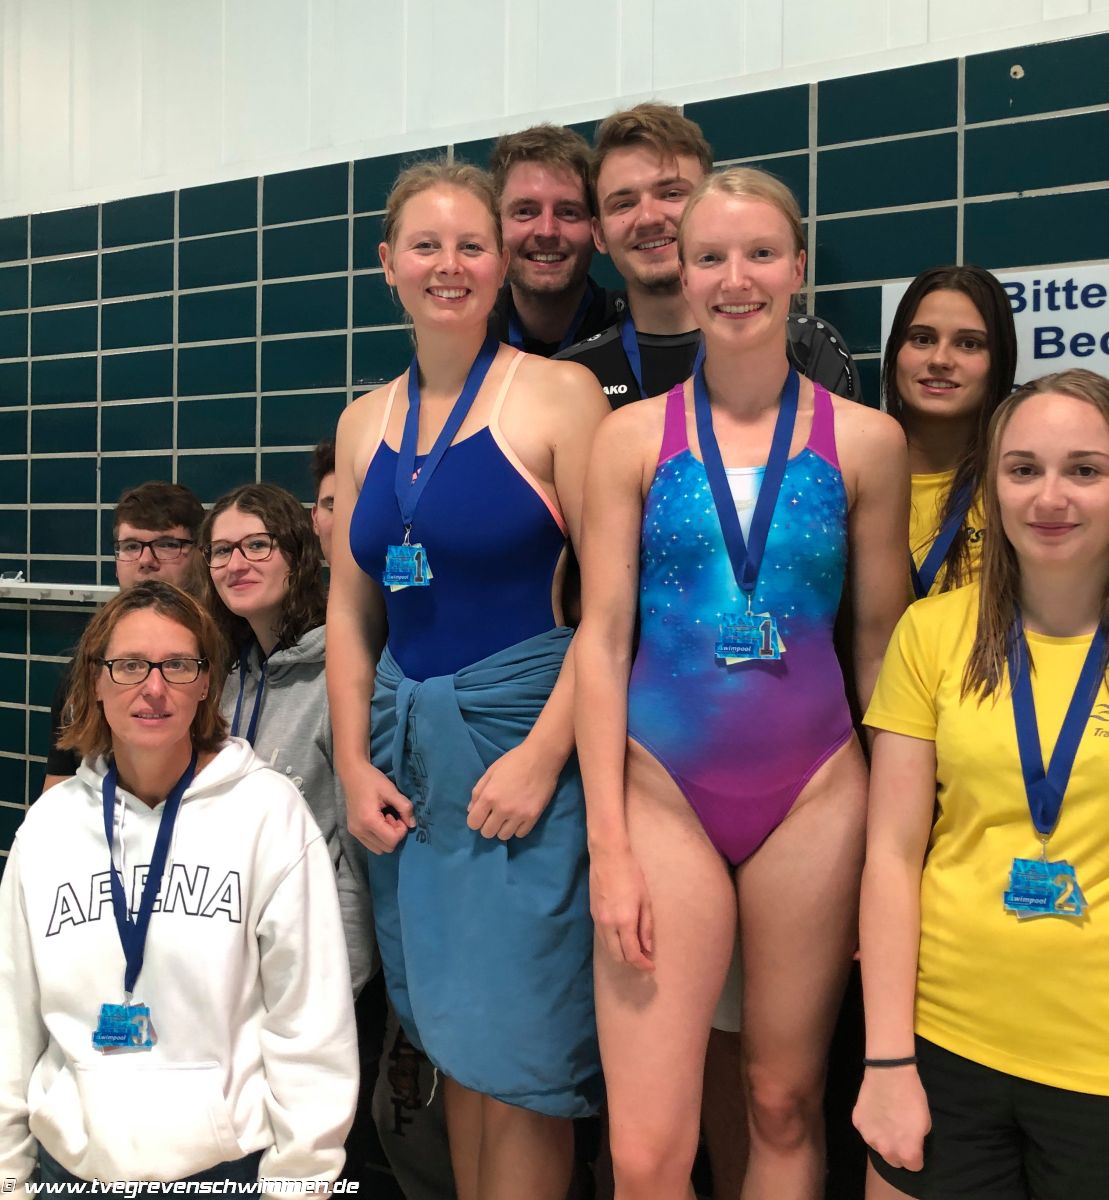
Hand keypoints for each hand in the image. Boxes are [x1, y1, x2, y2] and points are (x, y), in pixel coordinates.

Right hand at [342, 760, 415, 854]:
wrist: (352, 774)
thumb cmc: (371, 779)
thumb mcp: (391, 790)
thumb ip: (405, 807)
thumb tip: (412, 824)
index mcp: (369, 821)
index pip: (392, 841)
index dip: (401, 830)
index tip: (399, 816)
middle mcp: (359, 831)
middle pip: (386, 848)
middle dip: (394, 834)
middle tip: (393, 816)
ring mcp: (354, 832)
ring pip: (379, 849)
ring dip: (386, 837)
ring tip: (385, 819)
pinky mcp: (353, 831)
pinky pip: (371, 844)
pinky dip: (379, 837)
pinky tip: (379, 821)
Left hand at [466, 739, 561, 839]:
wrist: (542, 757)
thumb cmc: (514, 761)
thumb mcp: (491, 772)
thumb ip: (478, 791)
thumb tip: (471, 810)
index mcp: (489, 796)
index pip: (473, 823)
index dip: (475, 820)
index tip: (481, 814)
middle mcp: (503, 808)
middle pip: (487, 833)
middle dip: (488, 825)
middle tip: (494, 815)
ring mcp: (519, 814)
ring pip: (503, 836)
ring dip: (502, 828)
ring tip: (507, 816)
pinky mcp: (534, 817)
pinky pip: (520, 834)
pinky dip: (517, 828)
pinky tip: (519, 817)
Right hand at [590, 849, 653, 971]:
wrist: (608, 857)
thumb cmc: (631, 875)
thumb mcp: (645, 900)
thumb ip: (646, 926)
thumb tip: (648, 948)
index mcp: (624, 922)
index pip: (632, 954)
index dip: (642, 964)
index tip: (651, 967)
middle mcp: (608, 925)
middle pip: (617, 957)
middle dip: (631, 963)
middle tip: (644, 960)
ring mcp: (598, 920)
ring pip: (608, 949)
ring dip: (621, 954)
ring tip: (634, 950)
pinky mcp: (593, 914)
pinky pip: (603, 938)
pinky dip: (613, 944)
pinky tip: (622, 938)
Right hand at [852, 1065, 930, 1170]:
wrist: (889, 1073)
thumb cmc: (912, 1096)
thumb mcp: (925, 1122)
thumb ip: (917, 1140)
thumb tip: (911, 1142)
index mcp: (906, 1151)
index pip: (913, 1167)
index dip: (916, 1157)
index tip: (916, 1146)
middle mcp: (886, 1149)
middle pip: (893, 1161)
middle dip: (898, 1152)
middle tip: (900, 1135)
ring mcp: (869, 1136)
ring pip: (878, 1146)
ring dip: (883, 1139)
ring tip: (887, 1121)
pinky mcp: (858, 1123)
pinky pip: (866, 1130)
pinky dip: (872, 1125)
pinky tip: (876, 1111)